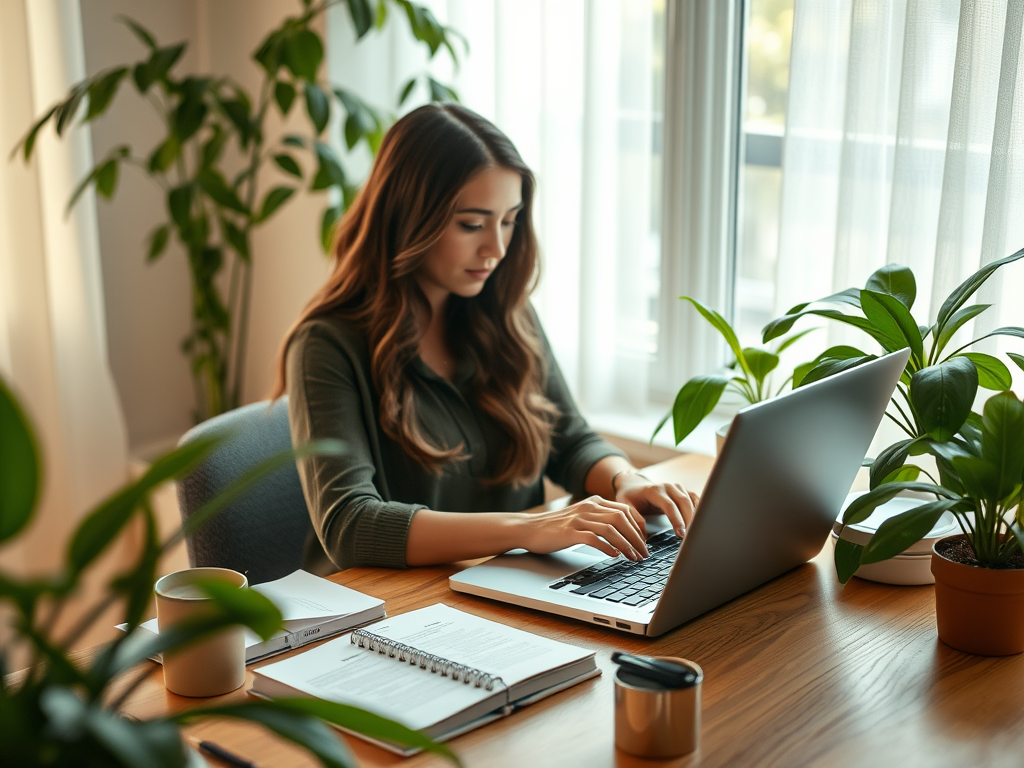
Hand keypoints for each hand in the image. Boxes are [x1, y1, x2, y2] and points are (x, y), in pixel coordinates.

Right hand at [516, 496, 649, 560]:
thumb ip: (599, 519)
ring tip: (633, 557)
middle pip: (621, 519)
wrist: (529, 528)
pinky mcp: (570, 532)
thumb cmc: (557, 526)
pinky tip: (614, 555)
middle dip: (636, 537)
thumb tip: (623, 532)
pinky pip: (594, 538)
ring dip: (626, 545)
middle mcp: (588, 507)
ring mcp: (579, 519)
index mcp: (594, 502)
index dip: (638, 525)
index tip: (644, 540)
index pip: (625, 509)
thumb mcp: (581, 517)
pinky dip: (607, 547)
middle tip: (644, 553)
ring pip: (611, 529)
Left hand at [614, 476, 697, 537]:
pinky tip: (700, 523)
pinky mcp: (683, 491)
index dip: (676, 520)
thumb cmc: (630, 497)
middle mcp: (668, 486)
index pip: (669, 505)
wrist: (634, 486)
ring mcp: (677, 487)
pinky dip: (699, 510)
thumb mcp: (625, 506)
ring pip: (691, 501)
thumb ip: (633, 518)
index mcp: (654, 490)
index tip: (681, 534)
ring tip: (696, 533)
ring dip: (696, 517)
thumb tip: (643, 535)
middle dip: (689, 520)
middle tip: (691, 538)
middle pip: (684, 502)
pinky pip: (695, 499)